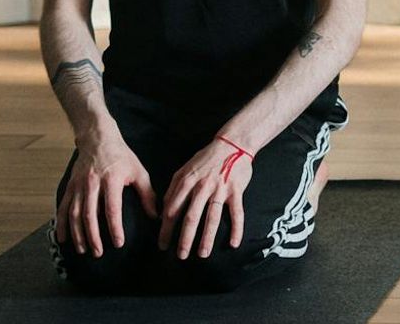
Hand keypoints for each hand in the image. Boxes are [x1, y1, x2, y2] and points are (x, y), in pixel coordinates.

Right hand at [57, 132, 156, 256]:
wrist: (98, 139)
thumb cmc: (122, 156)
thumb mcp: (139, 171)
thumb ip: (147, 194)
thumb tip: (156, 215)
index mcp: (112, 179)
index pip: (112, 208)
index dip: (115, 227)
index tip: (118, 243)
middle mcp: (92, 183)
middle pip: (89, 215)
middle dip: (93, 237)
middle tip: (99, 253)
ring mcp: (78, 185)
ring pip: (74, 214)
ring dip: (78, 234)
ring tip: (83, 250)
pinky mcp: (70, 186)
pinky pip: (63, 208)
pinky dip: (61, 225)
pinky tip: (63, 239)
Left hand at [158, 137, 254, 258]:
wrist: (232, 144)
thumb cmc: (206, 158)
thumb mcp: (184, 170)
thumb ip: (173, 189)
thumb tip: (164, 212)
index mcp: (187, 182)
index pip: (173, 210)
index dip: (166, 229)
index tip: (163, 244)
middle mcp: (202, 187)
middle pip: (191, 217)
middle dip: (185, 238)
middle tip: (180, 255)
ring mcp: (220, 190)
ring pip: (212, 217)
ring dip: (207, 238)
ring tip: (202, 254)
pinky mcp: (236, 191)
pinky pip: (237, 213)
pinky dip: (237, 228)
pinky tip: (234, 243)